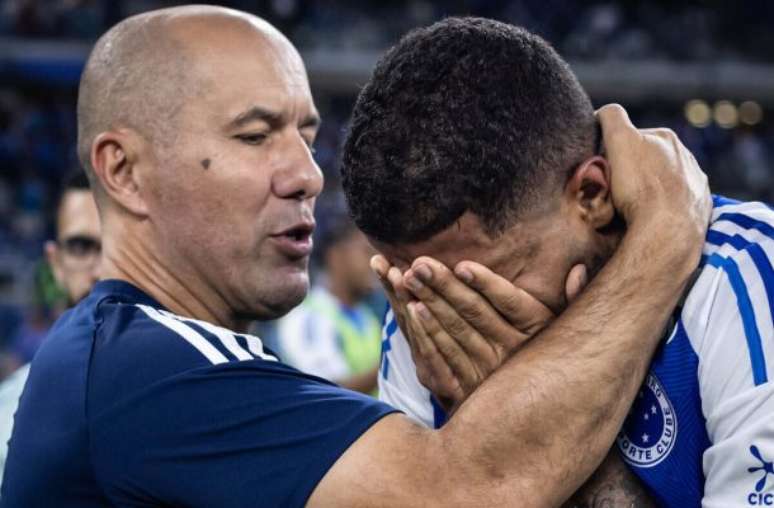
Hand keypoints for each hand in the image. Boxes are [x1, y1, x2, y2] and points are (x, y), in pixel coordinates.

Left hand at [373, 253, 575, 411]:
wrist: (538, 412)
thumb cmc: (552, 356)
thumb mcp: (566, 329)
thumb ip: (574, 299)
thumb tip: (580, 270)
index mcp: (537, 329)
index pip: (510, 302)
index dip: (486, 283)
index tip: (463, 265)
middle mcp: (513, 350)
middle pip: (474, 313)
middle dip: (444, 286)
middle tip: (419, 264)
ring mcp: (488, 369)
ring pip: (454, 332)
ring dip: (429, 303)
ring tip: (409, 278)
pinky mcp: (468, 385)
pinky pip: (444, 356)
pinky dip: (426, 333)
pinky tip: (411, 310)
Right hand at [597, 104, 711, 246]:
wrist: (668, 232)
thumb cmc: (642, 187)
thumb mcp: (620, 141)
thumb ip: (612, 118)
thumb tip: (603, 113)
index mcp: (666, 137)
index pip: (632, 136)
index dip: (613, 150)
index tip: (604, 167)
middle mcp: (686, 157)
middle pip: (648, 159)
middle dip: (632, 170)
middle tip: (614, 189)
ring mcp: (695, 183)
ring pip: (662, 181)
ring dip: (647, 190)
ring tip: (631, 207)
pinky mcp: (699, 208)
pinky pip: (675, 204)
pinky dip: (662, 208)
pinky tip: (650, 218)